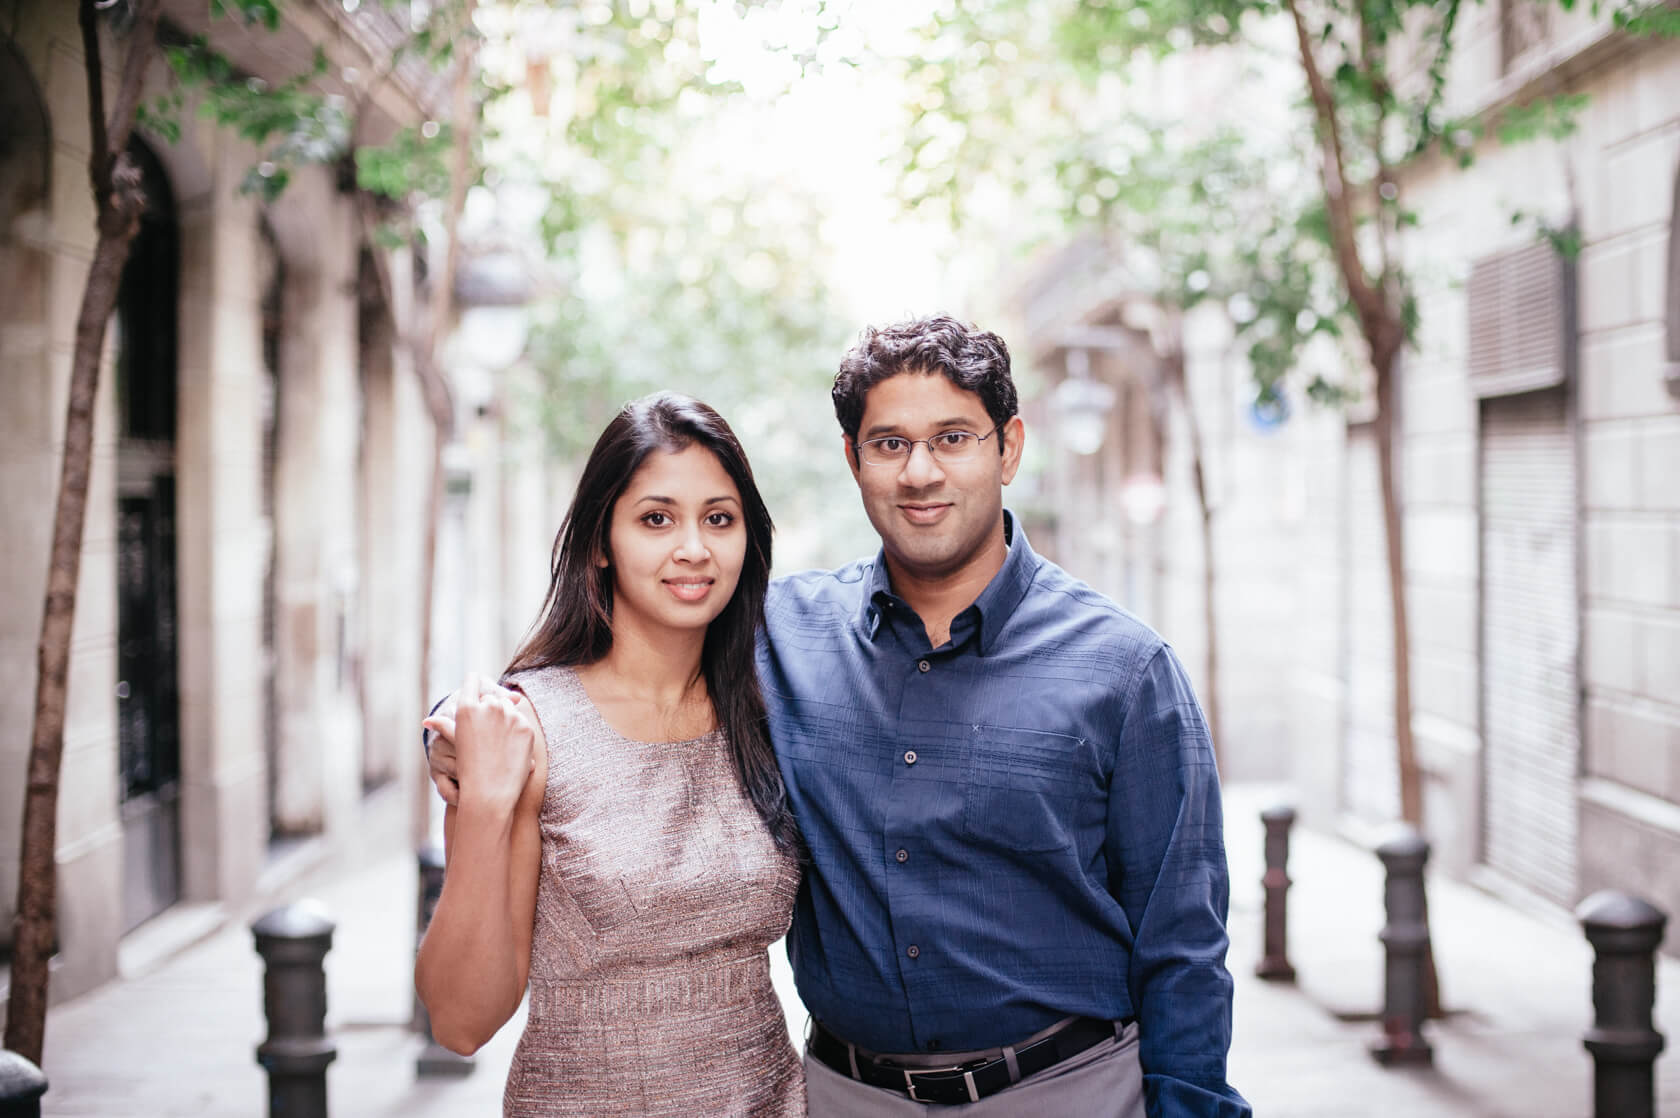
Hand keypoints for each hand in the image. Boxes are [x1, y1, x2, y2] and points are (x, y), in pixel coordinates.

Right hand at [423, 673, 537, 811]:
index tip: (475, 678)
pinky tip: (510, 747)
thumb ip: (447, 727)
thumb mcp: (455, 744)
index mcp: (467, 708)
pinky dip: (517, 731)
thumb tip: (428, 721)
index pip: (472, 681)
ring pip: (509, 708)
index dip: (474, 680)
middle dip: (490, 705)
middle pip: (492, 697)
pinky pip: (522, 723)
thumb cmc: (467, 768)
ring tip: (496, 740)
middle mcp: (489, 707)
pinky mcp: (526, 728)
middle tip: (487, 722)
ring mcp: (510, 716)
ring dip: (505, 717)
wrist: (489, 793)